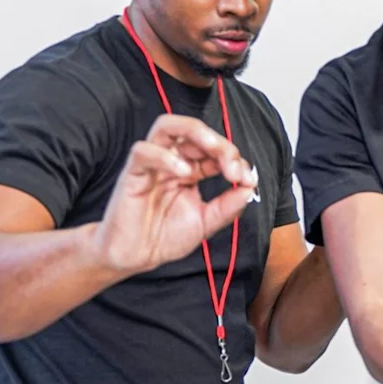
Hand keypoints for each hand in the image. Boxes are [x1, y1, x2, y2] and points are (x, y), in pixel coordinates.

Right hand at [95, 114, 257, 275]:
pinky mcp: (132, 173)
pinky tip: (184, 173)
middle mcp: (171, 162)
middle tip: (234, 167)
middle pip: (194, 132)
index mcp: (190, 171)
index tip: (248, 180)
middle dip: (221, 144)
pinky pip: (144, 151)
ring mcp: (151, 165)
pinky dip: (166, 157)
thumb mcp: (206, 222)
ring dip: (196, 132)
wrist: (136, 256)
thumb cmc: (165, 237)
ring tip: (214, 150)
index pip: (214, 150)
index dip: (235, 159)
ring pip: (167, 126)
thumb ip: (228, 205)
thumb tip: (250, 187)